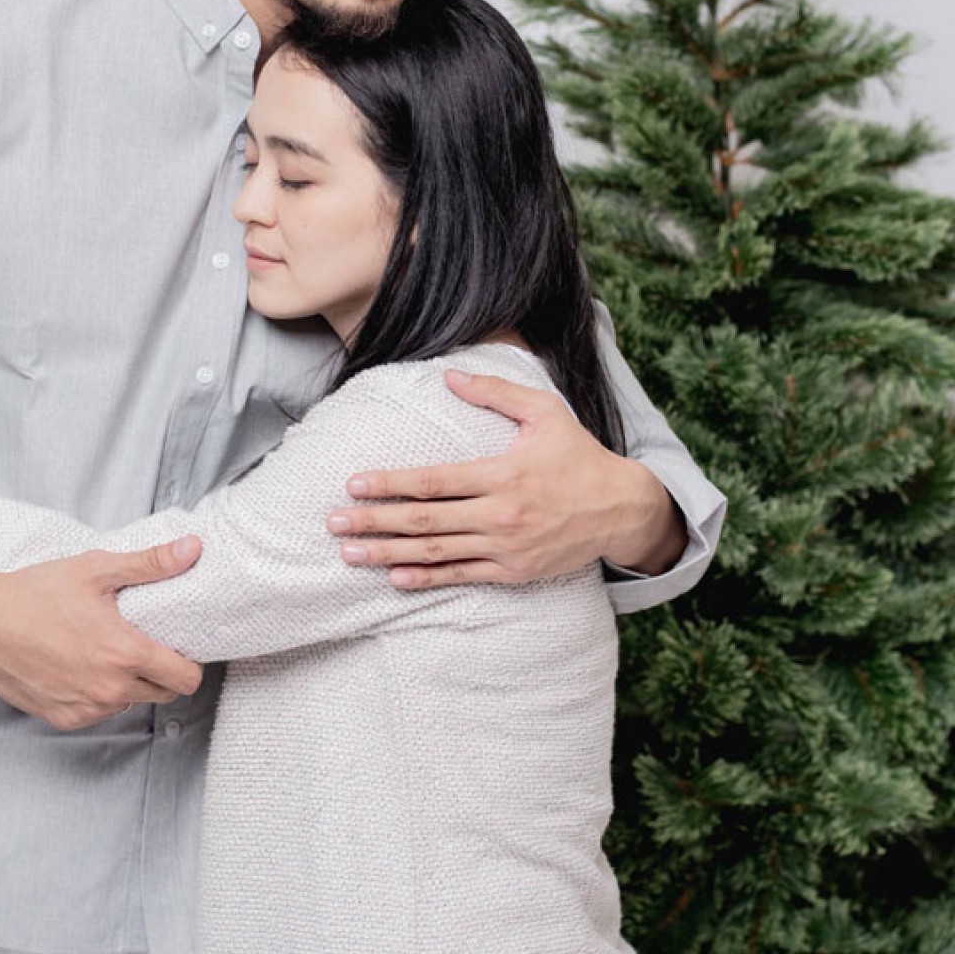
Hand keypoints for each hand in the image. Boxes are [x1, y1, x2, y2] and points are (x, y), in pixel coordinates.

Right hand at [0, 545, 204, 729]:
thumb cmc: (37, 593)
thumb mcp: (96, 569)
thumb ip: (150, 563)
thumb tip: (192, 549)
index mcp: (124, 653)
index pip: (185, 678)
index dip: (190, 663)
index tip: (181, 647)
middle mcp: (109, 689)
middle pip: (164, 694)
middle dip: (163, 673)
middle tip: (146, 645)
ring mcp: (86, 709)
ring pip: (129, 703)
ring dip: (129, 684)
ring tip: (108, 652)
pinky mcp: (64, 719)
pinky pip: (98, 712)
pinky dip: (98, 694)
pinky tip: (82, 667)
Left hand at [327, 367, 685, 589]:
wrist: (620, 508)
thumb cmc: (578, 455)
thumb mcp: (544, 412)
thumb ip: (496, 392)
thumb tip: (449, 375)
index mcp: (503, 473)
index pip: (434, 480)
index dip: (391, 483)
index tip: (355, 484)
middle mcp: (500, 514)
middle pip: (424, 520)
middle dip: (374, 521)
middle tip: (333, 522)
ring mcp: (506, 547)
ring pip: (436, 552)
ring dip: (388, 554)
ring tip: (350, 553)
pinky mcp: (514, 570)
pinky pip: (462, 576)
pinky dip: (427, 578)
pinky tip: (395, 578)